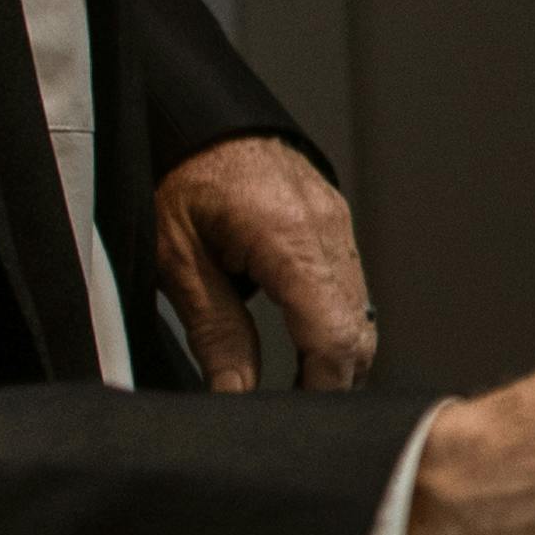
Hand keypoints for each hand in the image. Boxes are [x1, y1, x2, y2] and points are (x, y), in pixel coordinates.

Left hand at [152, 136, 376, 390]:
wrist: (191, 112)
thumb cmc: (174, 172)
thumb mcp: (177, 261)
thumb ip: (216, 332)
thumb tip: (236, 393)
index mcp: (289, 237)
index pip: (333, 336)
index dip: (321, 389)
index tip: (296, 421)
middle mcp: (328, 228)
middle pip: (359, 330)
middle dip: (333, 380)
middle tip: (291, 413)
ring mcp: (337, 222)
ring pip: (361, 311)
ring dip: (334, 352)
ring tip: (292, 384)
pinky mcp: (333, 220)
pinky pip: (349, 284)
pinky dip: (333, 321)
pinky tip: (300, 340)